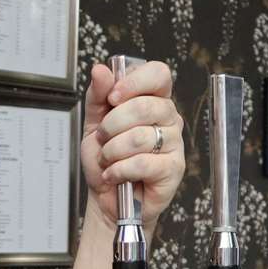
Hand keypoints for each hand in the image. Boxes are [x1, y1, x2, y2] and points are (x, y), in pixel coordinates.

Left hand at [80, 60, 185, 233]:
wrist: (106, 198)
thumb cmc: (105, 161)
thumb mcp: (93, 124)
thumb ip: (97, 96)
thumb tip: (100, 70)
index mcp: (152, 100)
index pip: (158, 74)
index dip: (134, 81)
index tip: (112, 98)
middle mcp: (168, 118)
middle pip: (144, 106)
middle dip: (112, 125)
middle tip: (103, 138)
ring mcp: (174, 143)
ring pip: (140, 137)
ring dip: (113, 151)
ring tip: (108, 160)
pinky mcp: (174, 169)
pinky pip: (143, 163)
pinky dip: (119, 170)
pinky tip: (114, 174)